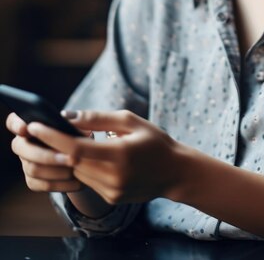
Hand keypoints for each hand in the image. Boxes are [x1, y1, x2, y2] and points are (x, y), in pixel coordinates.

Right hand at [6, 112, 82, 192]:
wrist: (83, 157)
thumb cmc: (79, 134)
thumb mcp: (79, 125)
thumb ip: (74, 120)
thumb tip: (67, 118)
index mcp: (31, 125)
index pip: (13, 121)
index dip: (16, 124)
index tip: (26, 128)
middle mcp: (23, 144)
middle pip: (22, 149)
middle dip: (47, 154)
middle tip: (72, 158)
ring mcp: (26, 163)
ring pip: (32, 168)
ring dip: (56, 170)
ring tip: (76, 169)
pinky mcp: (33, 180)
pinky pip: (41, 184)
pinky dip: (60, 184)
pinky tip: (76, 182)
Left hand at [25, 110, 184, 205]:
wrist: (175, 172)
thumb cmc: (154, 141)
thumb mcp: (130, 121)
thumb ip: (97, 118)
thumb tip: (66, 116)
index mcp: (119, 156)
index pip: (75, 149)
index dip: (52, 138)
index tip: (35, 126)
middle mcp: (114, 178)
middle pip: (72, 162)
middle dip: (54, 146)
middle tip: (41, 129)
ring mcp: (112, 191)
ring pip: (77, 172)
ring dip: (68, 157)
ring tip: (62, 140)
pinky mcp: (111, 198)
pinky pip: (88, 181)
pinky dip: (82, 166)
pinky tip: (84, 155)